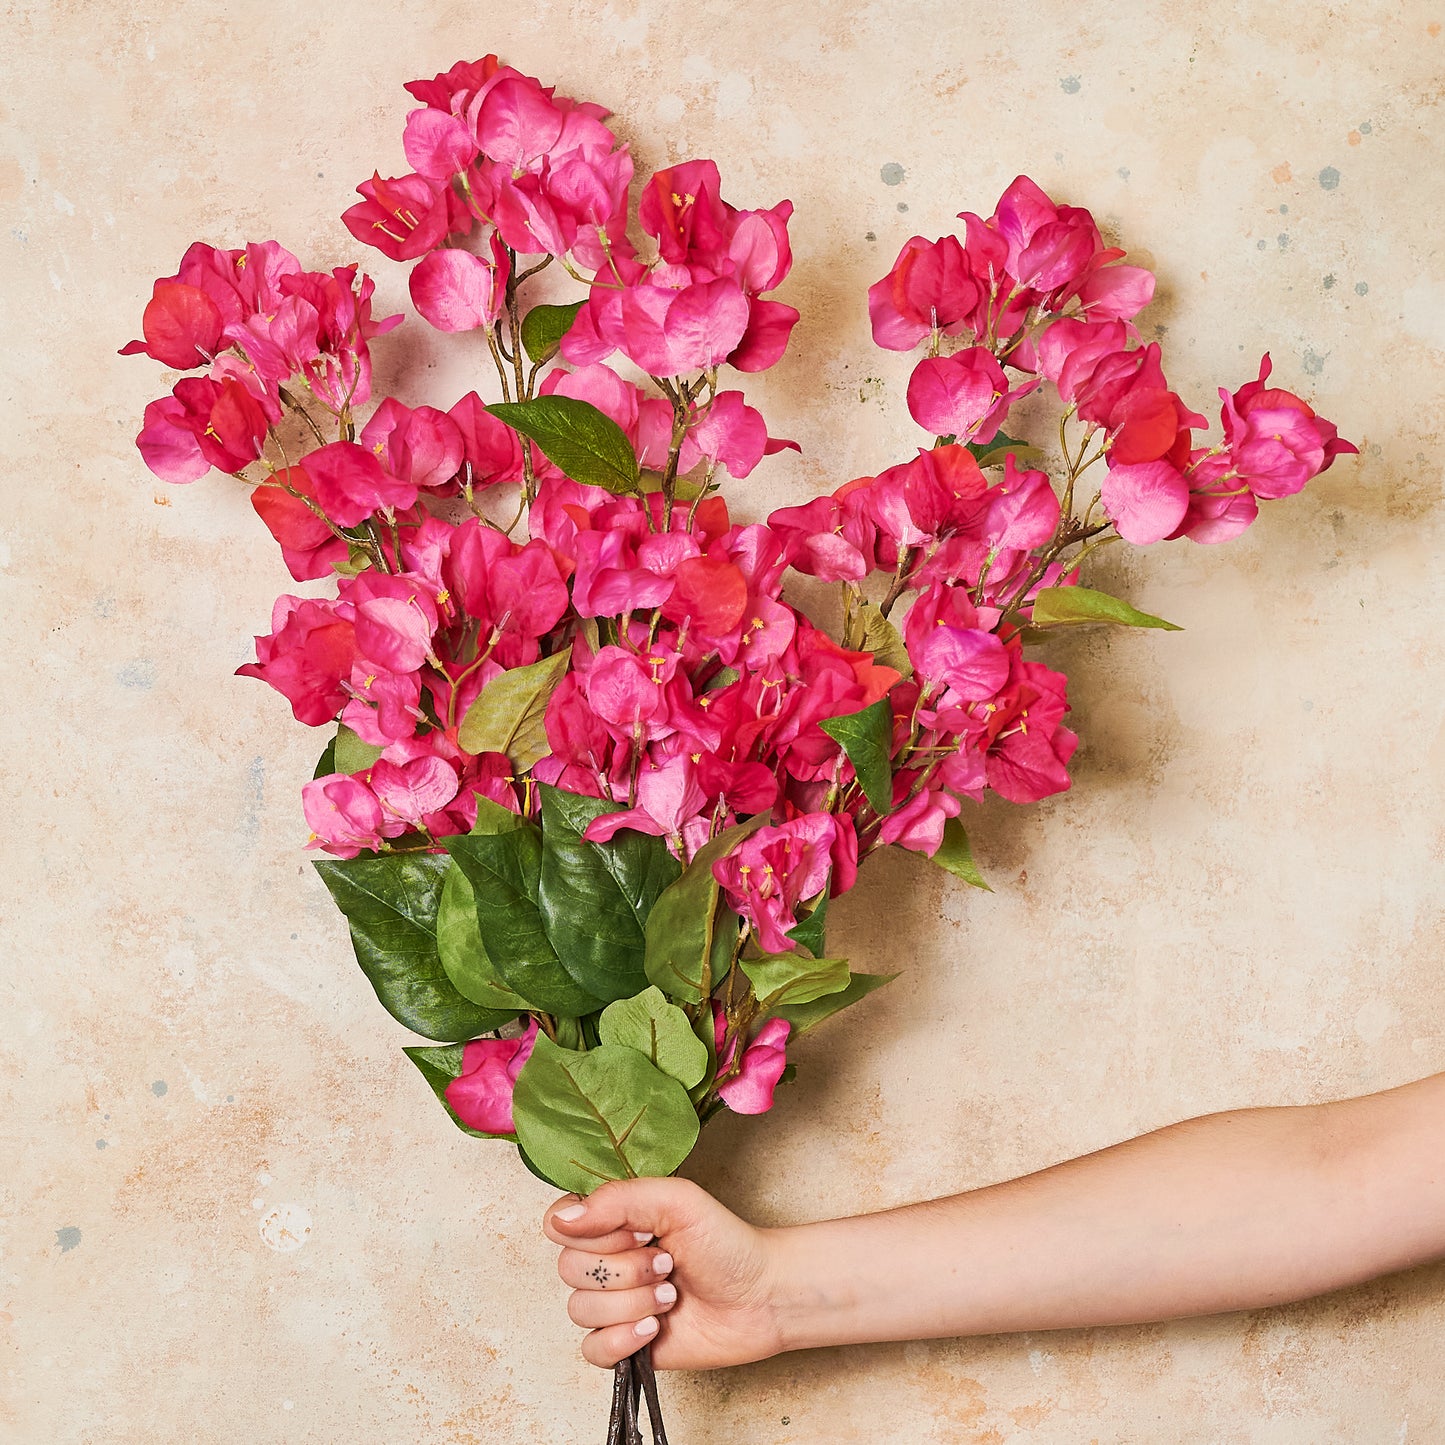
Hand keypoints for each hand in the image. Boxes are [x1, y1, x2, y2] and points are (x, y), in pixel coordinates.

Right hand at [543, 1176, 783, 1369]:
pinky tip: (655, 1329)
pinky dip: (621, 1340)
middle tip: (666, 1263)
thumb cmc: (726, 1241)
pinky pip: (591, 1349)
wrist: (762, 1296)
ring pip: (580, 1309)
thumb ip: (618, 1200)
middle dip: (624, 1269)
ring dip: (632, 1303)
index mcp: (613, 1221)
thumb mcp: (677, 1201)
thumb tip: (563, 1219)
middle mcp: (607, 1260)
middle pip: (568, 1268)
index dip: (591, 1232)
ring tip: (671, 1295)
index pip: (558, 1223)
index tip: (636, 1232)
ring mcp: (614, 1304)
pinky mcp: (624, 1344)